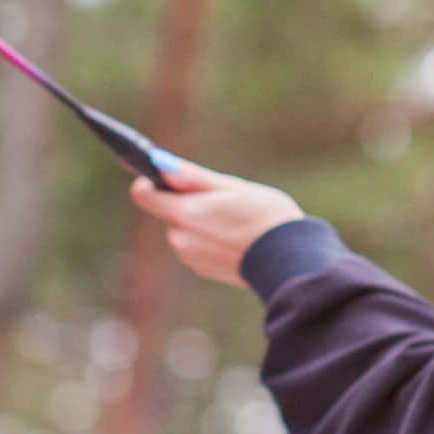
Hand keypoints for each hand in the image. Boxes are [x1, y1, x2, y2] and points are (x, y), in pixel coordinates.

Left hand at [127, 158, 304, 287]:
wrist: (289, 260)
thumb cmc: (265, 216)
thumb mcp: (232, 187)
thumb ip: (192, 177)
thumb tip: (160, 164)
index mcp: (185, 214)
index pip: (143, 194)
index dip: (152, 182)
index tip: (169, 176)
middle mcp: (181, 238)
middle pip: (168, 211)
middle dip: (186, 202)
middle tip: (221, 198)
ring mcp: (190, 257)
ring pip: (183, 228)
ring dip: (200, 221)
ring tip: (234, 219)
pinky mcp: (203, 268)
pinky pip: (196, 245)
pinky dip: (209, 238)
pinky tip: (236, 237)